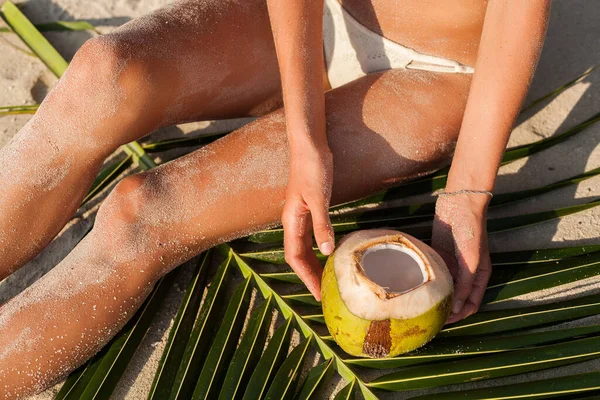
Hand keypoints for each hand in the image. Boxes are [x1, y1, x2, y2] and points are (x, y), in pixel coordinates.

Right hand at [282, 144, 333, 300]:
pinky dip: (319, 249)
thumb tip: (327, 251)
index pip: (294, 257)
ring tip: (327, 280)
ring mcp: (301, 215)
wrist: (310, 145)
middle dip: (309, 275)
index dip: (305, 277)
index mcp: (291, 220)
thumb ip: (322, 224)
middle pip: (298, 256)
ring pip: (304, 247)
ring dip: (314, 264)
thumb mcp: (319, 197)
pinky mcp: (310, 209)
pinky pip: (312, 236)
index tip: (317, 294)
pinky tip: (330, 254)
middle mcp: (293, 221)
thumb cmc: (311, 168)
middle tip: (324, 294)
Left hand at [431, 193, 491, 323]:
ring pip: (444, 287)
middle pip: (456, 298)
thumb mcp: (471, 262)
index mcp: (479, 277)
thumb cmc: (471, 232)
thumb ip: (464, 286)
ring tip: (421, 306)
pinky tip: (416, 288)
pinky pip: (434, 272)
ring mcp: (452, 264)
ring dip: (435, 296)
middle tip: (429, 318)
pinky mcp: (439, 254)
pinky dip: (428, 281)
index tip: (445, 323)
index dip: (460, 315)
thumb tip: (457, 309)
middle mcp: (466, 273)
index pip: (471, 304)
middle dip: (446, 309)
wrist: (460, 204)